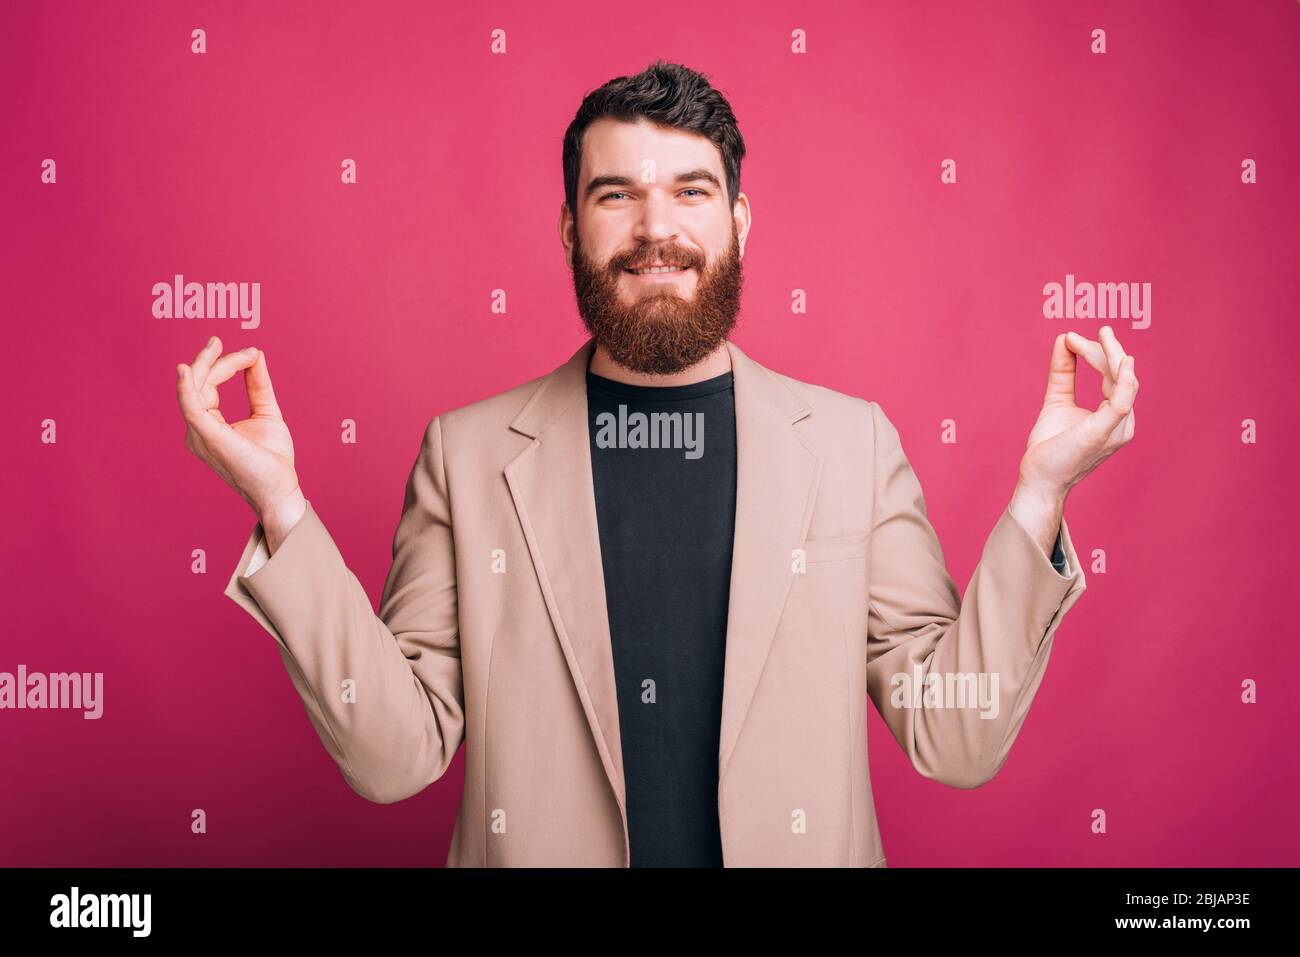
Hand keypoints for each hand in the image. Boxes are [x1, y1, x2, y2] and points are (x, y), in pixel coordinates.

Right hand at [176, 336, 304, 532]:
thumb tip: (256, 355)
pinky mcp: (210, 439)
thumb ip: (258, 385)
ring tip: (216, 345)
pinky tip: (186, 370)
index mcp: (209, 425)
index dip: (226, 365)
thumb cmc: (272, 459)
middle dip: (209, 360)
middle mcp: (198, 431)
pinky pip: (192, 409)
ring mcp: (200, 435)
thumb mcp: (266, 412)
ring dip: (207, 365)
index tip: (251, 354)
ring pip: (195, 390)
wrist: (281, 489)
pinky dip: (186, 388)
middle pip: (197, 385)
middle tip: (217, 340)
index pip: (208, 386)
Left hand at [1018, 325, 1138, 499]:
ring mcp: (1118, 428)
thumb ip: (1063, 371)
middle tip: (1087, 332)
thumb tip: (1064, 338)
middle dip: (1104, 350)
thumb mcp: (1057, 399)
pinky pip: (1123, 401)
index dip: (1097, 353)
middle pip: (1120, 374)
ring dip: (1110, 355)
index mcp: (1114, 415)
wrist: (1038, 478)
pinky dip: (1124, 378)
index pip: (1114, 375)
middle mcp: (1123, 422)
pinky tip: (1122, 360)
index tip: (1073, 337)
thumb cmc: (1050, 446)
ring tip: (1099, 335)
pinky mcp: (1105, 432)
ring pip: (1124, 381)